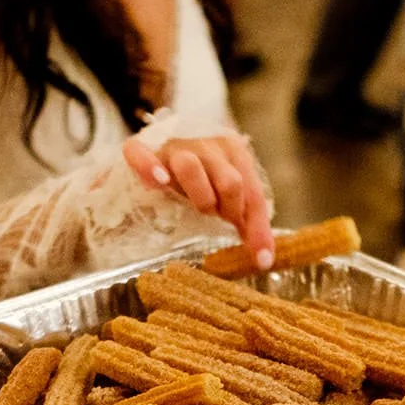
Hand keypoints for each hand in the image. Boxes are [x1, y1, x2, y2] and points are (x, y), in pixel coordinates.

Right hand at [124, 134, 274, 268]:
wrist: (159, 157)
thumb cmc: (201, 182)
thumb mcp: (228, 198)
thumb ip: (248, 222)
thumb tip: (264, 260)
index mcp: (234, 152)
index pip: (253, 194)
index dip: (258, 228)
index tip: (261, 259)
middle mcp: (207, 144)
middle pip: (230, 182)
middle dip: (228, 210)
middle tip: (216, 217)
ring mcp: (173, 147)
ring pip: (190, 167)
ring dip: (200, 197)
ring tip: (198, 207)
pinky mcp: (142, 150)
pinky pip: (140, 153)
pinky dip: (148, 166)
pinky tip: (158, 181)